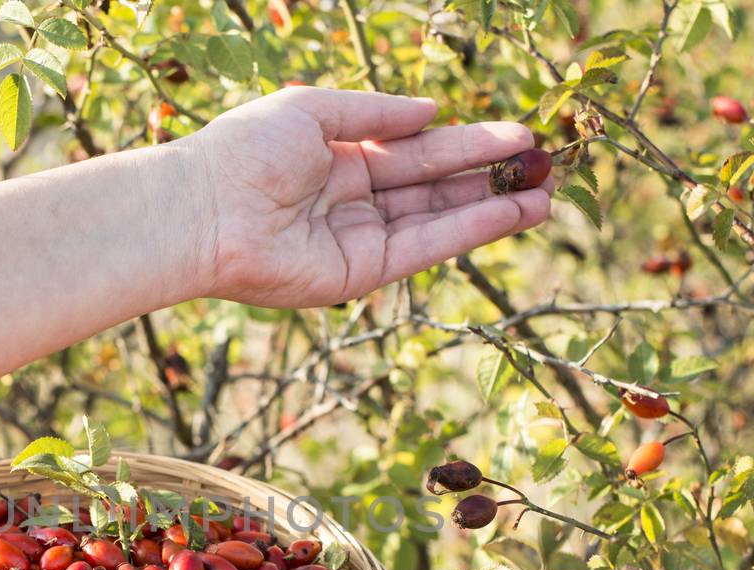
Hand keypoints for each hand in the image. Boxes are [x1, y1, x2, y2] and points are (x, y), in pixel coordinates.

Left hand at [182, 87, 553, 307]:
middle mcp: (353, 200)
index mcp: (338, 157)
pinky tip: (511, 212)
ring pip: (438, 220)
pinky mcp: (361, 275)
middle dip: (489, 174)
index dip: (465, 143)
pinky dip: (469, 230)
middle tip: (546, 162)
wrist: (206, 211)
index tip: (516, 135)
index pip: (414, 150)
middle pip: (434, 186)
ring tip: (547, 192)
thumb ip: (376, 112)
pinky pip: (425, 248)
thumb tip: (432, 111)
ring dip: (492, 206)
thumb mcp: (313, 110)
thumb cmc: (245, 152)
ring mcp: (359, 240)